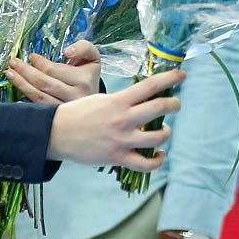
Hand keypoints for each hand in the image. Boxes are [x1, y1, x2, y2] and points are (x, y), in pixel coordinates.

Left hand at [8, 40, 101, 104]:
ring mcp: (67, 110)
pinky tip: (17, 100)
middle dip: (25, 72)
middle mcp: (76, 97)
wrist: (95, 100)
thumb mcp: (92, 57)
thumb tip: (66, 52)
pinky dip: (27, 106)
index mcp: (84, 80)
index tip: (31, 56)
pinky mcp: (59, 119)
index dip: (40, 63)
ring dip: (22, 85)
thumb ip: (82, 48)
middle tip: (13, 63)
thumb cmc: (88, 75)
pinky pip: (40, 112)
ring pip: (39, 97)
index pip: (54, 70)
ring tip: (10, 74)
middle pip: (44, 84)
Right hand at [46, 69, 184, 169]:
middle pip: (161, 107)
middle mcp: (123, 119)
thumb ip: (122, 101)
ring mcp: (122, 139)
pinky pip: (146, 163)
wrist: (56, 133)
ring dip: (166, 132)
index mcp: (118, 101)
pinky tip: (159, 155)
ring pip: (158, 136)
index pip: (151, 85)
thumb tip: (142, 99)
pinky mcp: (118, 157)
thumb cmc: (78, 113)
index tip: (182, 75)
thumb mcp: (100, 100)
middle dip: (174, 104)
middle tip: (175, 104)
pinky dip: (158, 160)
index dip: (171, 78)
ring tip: (163, 130)